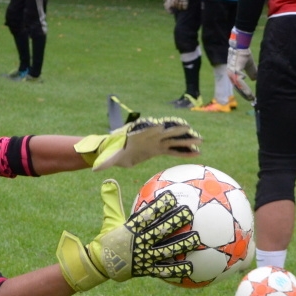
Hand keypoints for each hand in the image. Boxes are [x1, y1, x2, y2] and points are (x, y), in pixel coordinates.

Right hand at [56, 180, 200, 290]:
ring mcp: (144, 257)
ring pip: (166, 250)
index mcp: (131, 229)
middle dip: (175, 221)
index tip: (172, 196)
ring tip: (196, 238)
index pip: (147, 215)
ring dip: (182, 244)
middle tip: (189, 213)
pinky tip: (191, 267)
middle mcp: (139, 242)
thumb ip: (112, 199)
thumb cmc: (108, 238)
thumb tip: (108, 180)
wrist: (100, 264)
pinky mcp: (147, 270)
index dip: (159, 206)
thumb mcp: (110, 218)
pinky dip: (177, 270)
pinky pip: (164, 271)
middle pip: (160, 231)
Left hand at [74, 117, 202, 170]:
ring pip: (173, 141)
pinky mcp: (159, 149)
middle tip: (189, 129)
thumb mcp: (109, 158)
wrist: (116, 151)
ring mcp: (156, 142)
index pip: (149, 129)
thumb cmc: (113, 151)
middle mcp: (150, 136)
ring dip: (186, 140)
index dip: (157, 127)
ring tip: (200, 140)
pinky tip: (196, 153)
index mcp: (139, 135)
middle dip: (177, 131)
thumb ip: (105, 163)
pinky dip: (184, 151)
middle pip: (165, 132)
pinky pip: (173, 150)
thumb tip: (95, 170)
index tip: (165, 126)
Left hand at [226, 28, 257, 102]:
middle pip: (238, 88)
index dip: (244, 92)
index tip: (250, 97)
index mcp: (233, 74)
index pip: (238, 86)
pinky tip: (249, 91)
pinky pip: (240, 81)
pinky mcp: (235, 70)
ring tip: (251, 97)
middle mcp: (231, 74)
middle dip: (245, 95)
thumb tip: (255, 79)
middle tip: (251, 100)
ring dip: (245, 92)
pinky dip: (244, 87)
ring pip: (239, 86)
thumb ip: (252, 72)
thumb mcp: (249, 66)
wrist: (241, 46)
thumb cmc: (244, 54)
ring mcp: (232, 72)